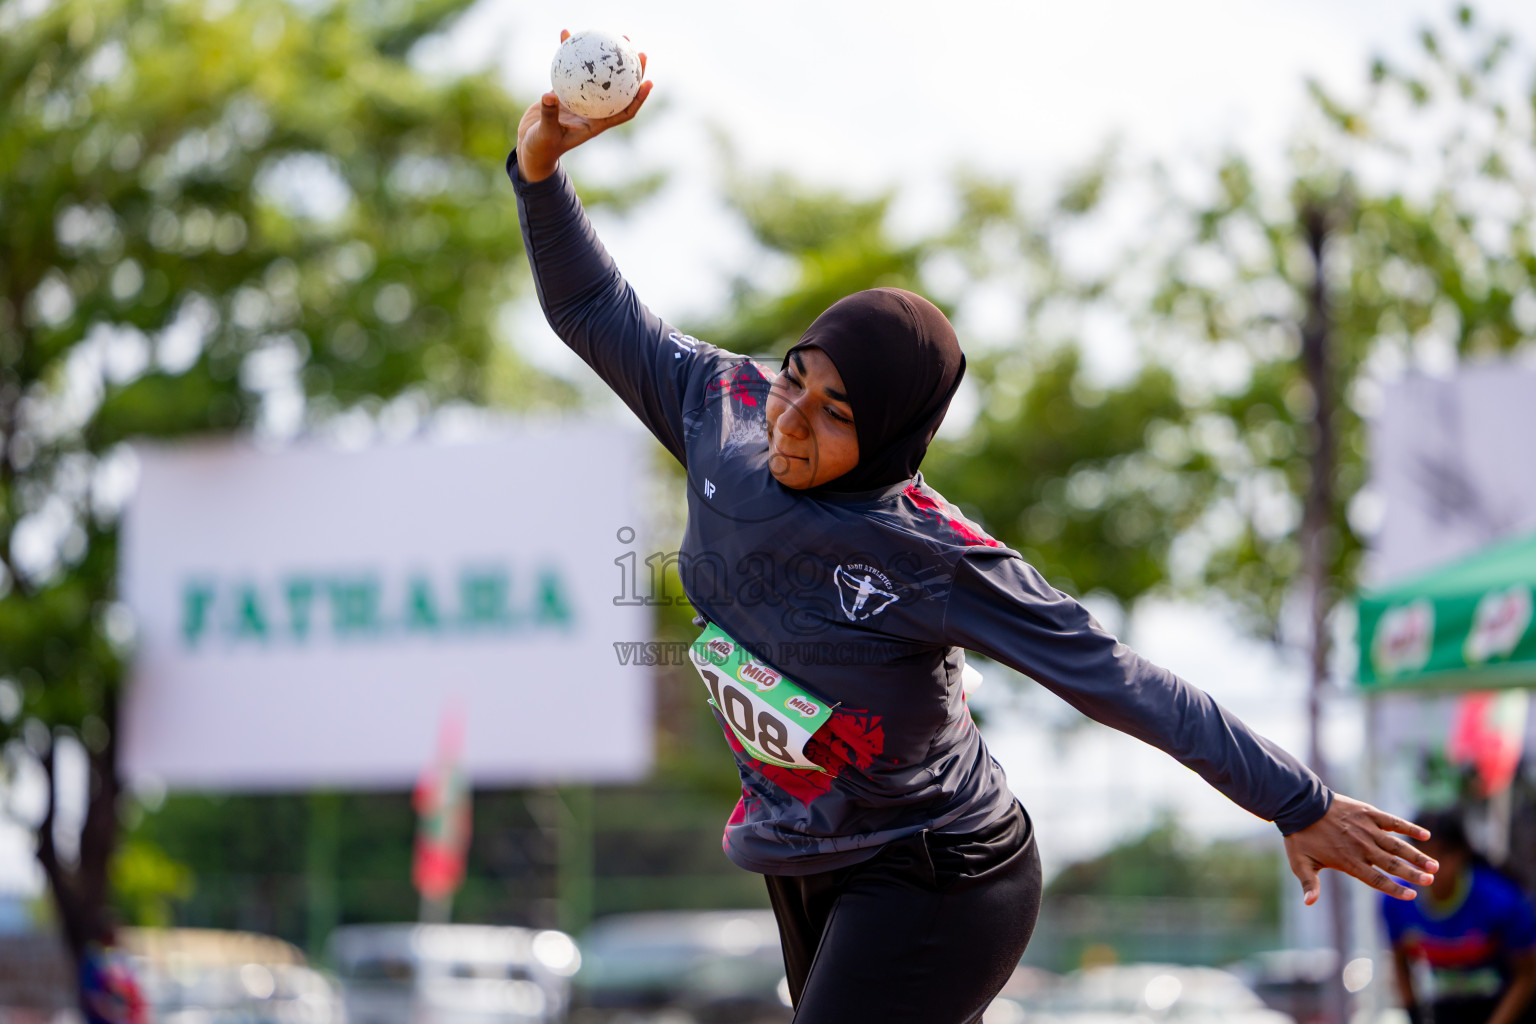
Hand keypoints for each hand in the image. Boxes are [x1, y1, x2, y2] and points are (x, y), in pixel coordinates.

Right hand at [516, 29, 652, 182]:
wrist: (530, 147)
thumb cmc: (541, 147)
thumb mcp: (546, 134)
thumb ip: (549, 116)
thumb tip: (549, 95)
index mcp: (596, 124)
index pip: (624, 112)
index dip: (638, 98)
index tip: (648, 82)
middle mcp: (593, 111)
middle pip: (618, 90)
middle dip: (631, 72)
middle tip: (636, 50)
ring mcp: (580, 100)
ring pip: (597, 76)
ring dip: (605, 58)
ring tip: (609, 36)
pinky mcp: (565, 92)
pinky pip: (572, 70)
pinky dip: (570, 54)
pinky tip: (567, 35)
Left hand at [1283, 794, 1437, 903]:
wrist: (1300, 804)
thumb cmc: (1300, 837)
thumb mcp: (1301, 863)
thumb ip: (1309, 884)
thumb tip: (1309, 903)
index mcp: (1349, 861)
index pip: (1377, 879)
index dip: (1395, 889)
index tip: (1412, 896)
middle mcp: (1362, 847)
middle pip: (1392, 864)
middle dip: (1413, 874)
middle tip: (1431, 880)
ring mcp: (1367, 829)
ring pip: (1397, 846)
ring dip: (1416, 856)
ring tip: (1434, 866)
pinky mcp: (1368, 813)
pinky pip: (1393, 822)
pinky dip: (1409, 828)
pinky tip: (1425, 835)